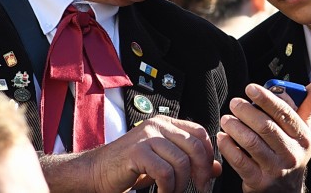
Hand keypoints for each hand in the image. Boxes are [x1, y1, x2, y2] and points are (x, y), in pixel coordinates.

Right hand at [40, 115, 219, 192]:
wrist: (95, 172)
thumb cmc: (129, 168)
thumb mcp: (162, 162)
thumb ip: (187, 161)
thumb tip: (216, 169)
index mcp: (165, 124)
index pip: (200, 132)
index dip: (208, 154)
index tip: (207, 176)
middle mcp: (158, 125)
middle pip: (195, 146)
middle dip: (201, 173)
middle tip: (198, 189)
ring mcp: (147, 136)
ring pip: (182, 162)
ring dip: (181, 185)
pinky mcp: (137, 152)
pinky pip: (165, 172)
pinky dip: (167, 189)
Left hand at [217, 80, 310, 192]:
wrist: (287, 192)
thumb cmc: (291, 154)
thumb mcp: (302, 132)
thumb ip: (307, 106)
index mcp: (303, 138)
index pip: (284, 113)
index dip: (266, 98)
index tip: (250, 88)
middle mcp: (291, 154)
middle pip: (265, 127)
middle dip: (246, 111)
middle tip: (235, 103)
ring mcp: (275, 170)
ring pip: (251, 142)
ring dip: (235, 127)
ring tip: (226, 119)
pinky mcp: (259, 182)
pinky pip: (239, 161)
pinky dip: (228, 146)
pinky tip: (223, 137)